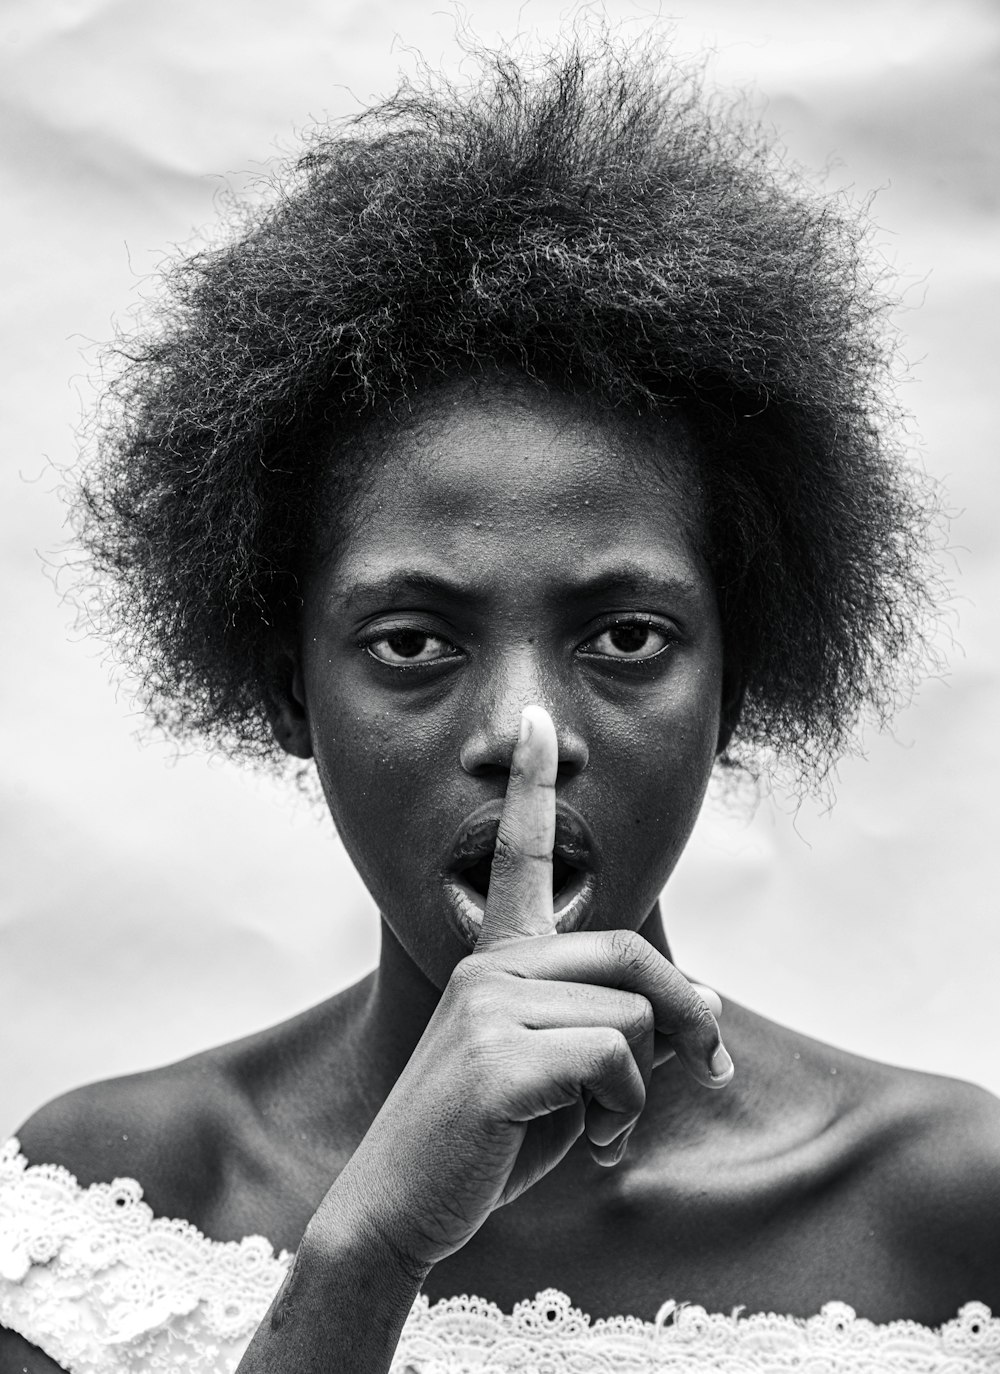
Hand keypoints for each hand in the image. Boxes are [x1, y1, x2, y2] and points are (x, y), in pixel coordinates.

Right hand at [318, 704, 733, 1274]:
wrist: (403, 1209)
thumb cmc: (489, 1141)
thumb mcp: (563, 1076)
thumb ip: (620, 1027)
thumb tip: (707, 1005)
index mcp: (497, 958)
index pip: (520, 855)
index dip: (532, 786)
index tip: (537, 723)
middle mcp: (489, 965)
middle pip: (629, 954)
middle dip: (688, 1015)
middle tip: (713, 1067)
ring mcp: (488, 1004)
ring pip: (632, 1017)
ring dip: (641, 1087)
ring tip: (603, 1126)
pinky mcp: (498, 1055)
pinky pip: (615, 1062)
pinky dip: (623, 1112)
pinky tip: (591, 1143)